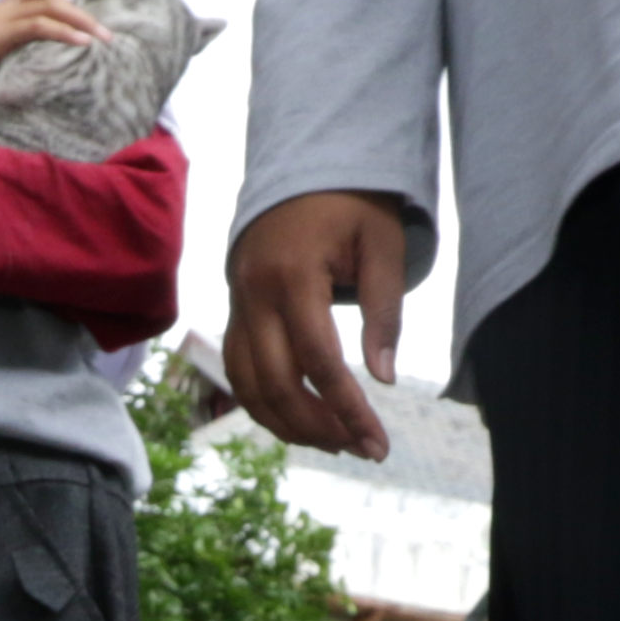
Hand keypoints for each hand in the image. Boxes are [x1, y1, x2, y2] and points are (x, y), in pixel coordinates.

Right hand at [0, 0, 105, 104]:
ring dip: (80, 20)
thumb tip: (52, 61)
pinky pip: (37, 24)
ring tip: (101, 39)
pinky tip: (80, 44)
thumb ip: (21, 50)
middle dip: (81, 10)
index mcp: (3, 12)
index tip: (82, 27)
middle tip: (105, 35)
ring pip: (48, 4)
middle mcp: (2, 8)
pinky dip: (63, 31)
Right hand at [224, 191, 407, 459]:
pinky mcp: (234, 314)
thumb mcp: (383, 245)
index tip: (378, 443)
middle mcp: (253, 295)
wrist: (302, 170)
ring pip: (248, 387)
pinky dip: (266, 406)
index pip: (319, 361)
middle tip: (364, 450)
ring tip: (337, 444)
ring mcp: (237, 306)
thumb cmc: (352, 204)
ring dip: (289, 425)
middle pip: (276, 384)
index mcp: (293, 274)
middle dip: (320, 428)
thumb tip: (383, 378)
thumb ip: (384, 311)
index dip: (349, 409)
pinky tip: (303, 423)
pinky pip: (240, 373)